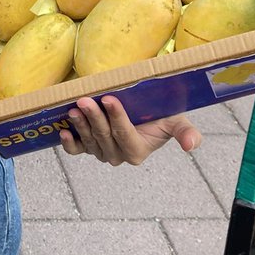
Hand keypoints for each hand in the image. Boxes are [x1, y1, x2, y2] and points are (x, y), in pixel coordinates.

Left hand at [58, 95, 201, 165]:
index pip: (125, 135)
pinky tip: (63, 132)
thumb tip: (191, 145)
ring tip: (74, 109)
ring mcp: (101, 151)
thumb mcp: (176, 121)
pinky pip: (77, 150)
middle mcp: (118, 155)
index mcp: (138, 151)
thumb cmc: (159, 115)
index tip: (110, 99)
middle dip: (94, 118)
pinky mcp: (87, 146)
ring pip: (89, 141)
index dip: (117, 118)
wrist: (143, 111)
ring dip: (81, 126)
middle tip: (85, 100)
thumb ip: (185, 132)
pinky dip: (69, 144)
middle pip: (104, 137)